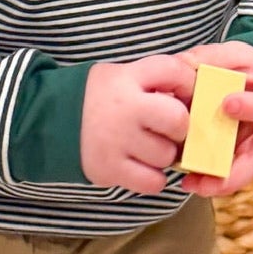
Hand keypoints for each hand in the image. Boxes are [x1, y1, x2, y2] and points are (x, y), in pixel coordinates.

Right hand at [80, 54, 195, 194]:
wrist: (51, 120)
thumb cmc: (100, 98)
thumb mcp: (124, 76)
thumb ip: (156, 80)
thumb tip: (200, 91)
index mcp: (128, 77)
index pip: (175, 72)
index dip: (189, 85)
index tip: (186, 96)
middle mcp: (124, 107)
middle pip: (179, 120)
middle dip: (180, 128)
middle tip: (169, 130)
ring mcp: (116, 140)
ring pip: (167, 155)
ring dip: (164, 155)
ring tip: (146, 148)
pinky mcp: (109, 168)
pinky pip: (153, 182)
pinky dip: (152, 178)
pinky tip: (140, 167)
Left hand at [177, 40, 252, 198]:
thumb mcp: (238, 54)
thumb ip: (212, 57)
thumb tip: (180, 64)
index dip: (251, 107)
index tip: (228, 104)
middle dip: (231, 171)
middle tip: (200, 170)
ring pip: (244, 174)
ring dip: (217, 182)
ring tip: (190, 182)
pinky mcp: (249, 161)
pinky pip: (232, 177)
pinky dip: (211, 180)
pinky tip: (189, 180)